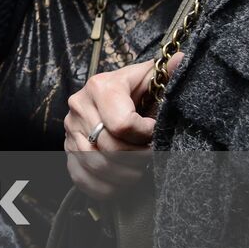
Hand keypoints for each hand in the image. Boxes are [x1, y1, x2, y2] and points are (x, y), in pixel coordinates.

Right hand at [62, 53, 181, 199]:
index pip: (123, 125)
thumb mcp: (149, 79)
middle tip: (151, 157)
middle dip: (138, 160)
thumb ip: (165, 74)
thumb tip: (183, 60)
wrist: (107, 99)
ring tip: (138, 169)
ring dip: (124, 176)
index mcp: (100, 87)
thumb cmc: (135, 92)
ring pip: (97, 166)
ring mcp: (70, 130)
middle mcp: (79, 107)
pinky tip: (120, 182)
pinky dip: (105, 188)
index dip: (146, 135)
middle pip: (111, 149)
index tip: (155, 133)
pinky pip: (81, 178)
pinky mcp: (65, 150)